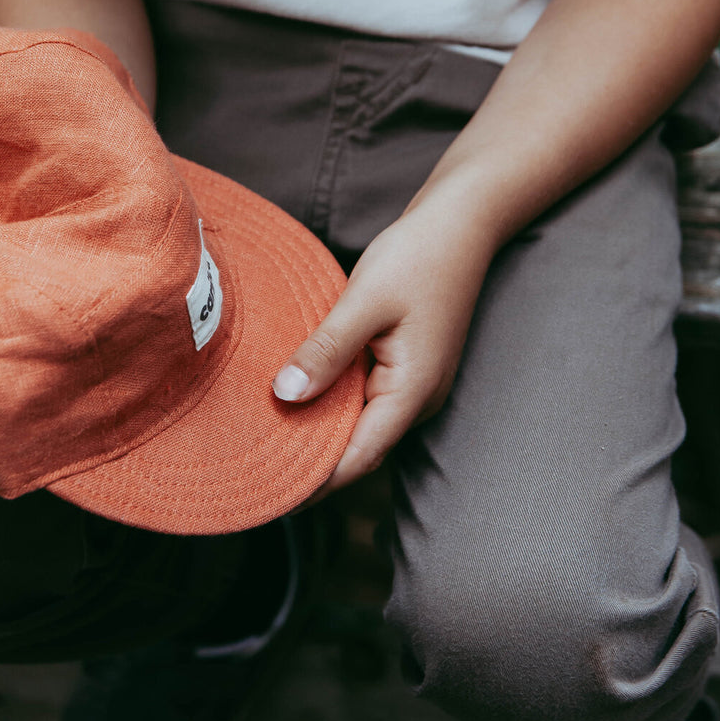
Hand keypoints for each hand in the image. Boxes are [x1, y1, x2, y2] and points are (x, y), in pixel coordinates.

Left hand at [274, 196, 496, 502]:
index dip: (315, 483)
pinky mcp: (406, 362)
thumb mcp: (364, 302)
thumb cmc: (418, 257)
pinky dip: (333, 400)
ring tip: (269, 437)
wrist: (462, 222)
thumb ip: (326, 351)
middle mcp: (417, 397)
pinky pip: (364, 395)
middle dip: (312, 462)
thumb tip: (286, 395)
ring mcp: (414, 380)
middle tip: (257, 469)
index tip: (272, 498)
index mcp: (412, 392)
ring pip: (360, 421)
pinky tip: (299, 392)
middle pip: (358, 447)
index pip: (358, 458)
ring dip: (320, 429)